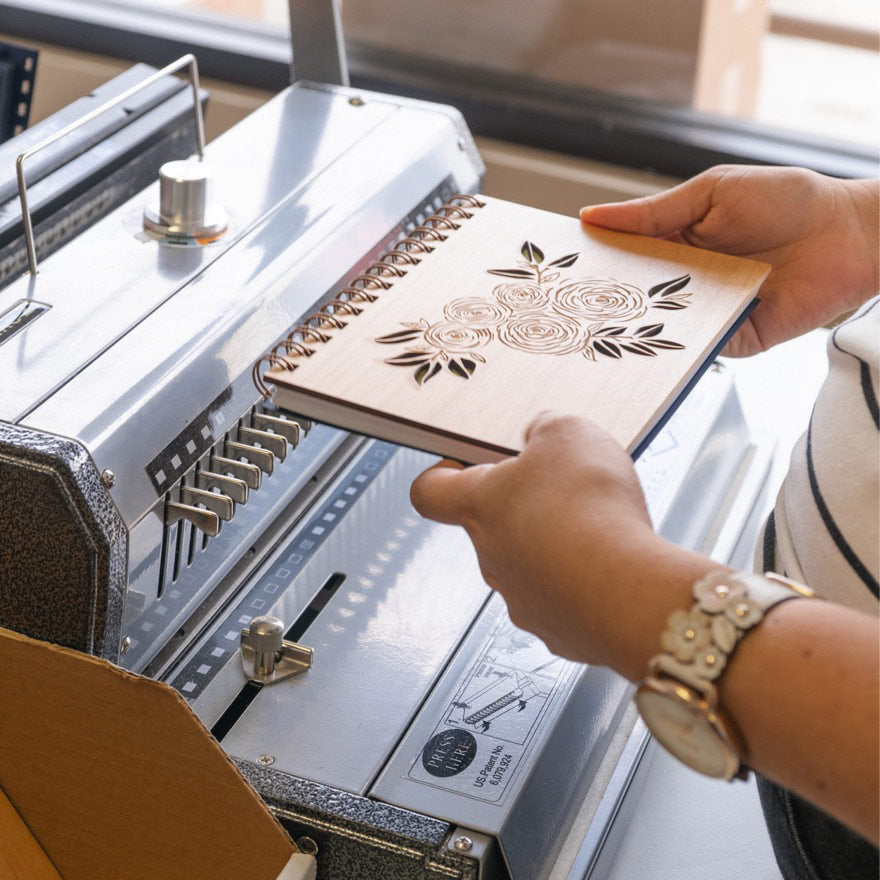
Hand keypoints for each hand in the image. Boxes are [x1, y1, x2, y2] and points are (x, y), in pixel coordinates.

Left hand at [410, 412, 720, 678]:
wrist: (628, 590)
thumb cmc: (591, 511)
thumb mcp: (569, 433)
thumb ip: (545, 427)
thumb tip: (541, 435)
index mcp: (479, 505)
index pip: (429, 492)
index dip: (440, 476)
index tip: (457, 466)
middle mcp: (490, 556)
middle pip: (492, 527)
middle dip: (525, 508)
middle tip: (563, 491)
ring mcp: (521, 598)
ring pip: (530, 565)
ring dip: (556, 547)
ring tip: (598, 530)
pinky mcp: (557, 630)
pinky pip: (565, 599)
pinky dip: (585, 583)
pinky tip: (612, 565)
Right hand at [580, 166, 879, 356]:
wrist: (850, 233)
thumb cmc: (788, 201)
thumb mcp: (711, 193)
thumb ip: (653, 212)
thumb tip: (593, 216)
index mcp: (677, 245)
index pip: (625, 258)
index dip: (595, 263)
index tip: (561, 268)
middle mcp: (687, 283)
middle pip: (635, 298)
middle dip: (605, 301)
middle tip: (566, 304)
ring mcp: (709, 314)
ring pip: (660, 327)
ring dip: (634, 326)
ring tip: (596, 327)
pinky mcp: (733, 340)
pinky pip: (696, 347)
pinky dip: (677, 345)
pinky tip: (653, 340)